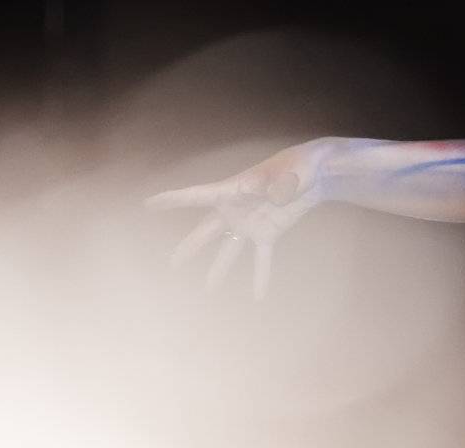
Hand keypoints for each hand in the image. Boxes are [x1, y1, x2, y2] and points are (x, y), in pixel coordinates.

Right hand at [146, 138, 335, 298]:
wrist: (317, 173)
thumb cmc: (299, 166)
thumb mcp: (288, 172)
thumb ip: (277, 184)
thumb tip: (268, 192)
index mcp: (233, 190)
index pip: (196, 196)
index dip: (171, 200)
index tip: (147, 204)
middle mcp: (235, 210)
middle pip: (206, 232)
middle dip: (188, 249)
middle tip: (169, 266)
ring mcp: (250, 223)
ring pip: (228, 251)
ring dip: (217, 271)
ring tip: (206, 291)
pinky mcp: (268, 233)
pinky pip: (261, 260)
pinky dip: (260, 277)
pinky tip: (258, 298)